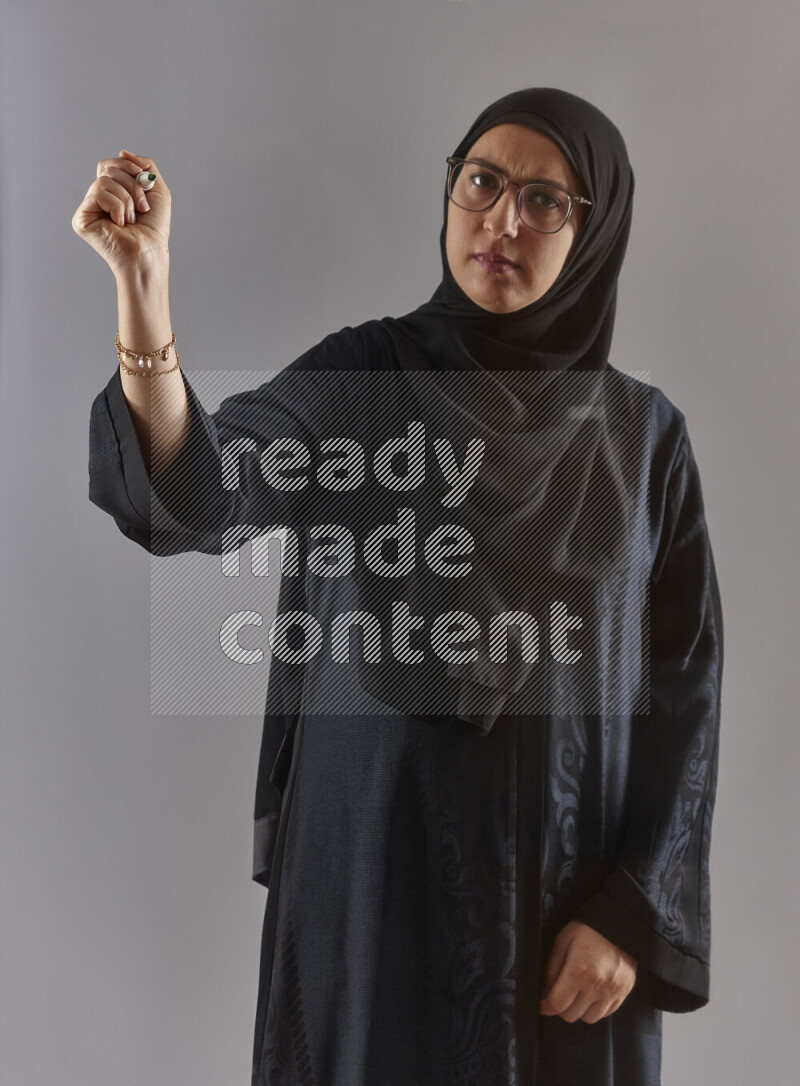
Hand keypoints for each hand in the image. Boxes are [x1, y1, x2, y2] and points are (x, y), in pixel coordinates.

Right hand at [72, 150, 170, 274]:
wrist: (150, 252)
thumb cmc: (154, 228)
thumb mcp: (157, 190)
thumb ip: (145, 166)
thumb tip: (122, 151)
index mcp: (112, 193)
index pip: (110, 164)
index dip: (128, 166)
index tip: (146, 182)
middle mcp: (97, 199)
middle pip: (107, 169)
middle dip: (132, 185)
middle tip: (141, 208)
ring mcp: (88, 209)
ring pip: (103, 180)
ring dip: (126, 199)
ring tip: (130, 219)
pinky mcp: (81, 218)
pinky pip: (98, 193)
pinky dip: (116, 206)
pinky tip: (119, 224)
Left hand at [539, 920, 636, 1023]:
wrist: (620, 923)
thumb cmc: (588, 929)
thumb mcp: (563, 941)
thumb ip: (552, 967)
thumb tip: (545, 990)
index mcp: (579, 971)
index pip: (557, 1004)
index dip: (545, 1006)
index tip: (542, 1004)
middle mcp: (597, 986)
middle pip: (571, 1015)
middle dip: (561, 1007)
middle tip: (559, 995)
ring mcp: (612, 991)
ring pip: (589, 1018)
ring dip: (579, 1010)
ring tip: (577, 994)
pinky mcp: (624, 992)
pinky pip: (606, 1013)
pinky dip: (596, 1008)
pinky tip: (592, 993)